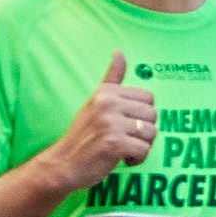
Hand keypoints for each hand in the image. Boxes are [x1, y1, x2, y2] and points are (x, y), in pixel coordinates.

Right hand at [47, 51, 158, 190]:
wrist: (62, 164)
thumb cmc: (84, 135)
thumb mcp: (95, 102)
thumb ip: (112, 79)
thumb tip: (119, 52)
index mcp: (106, 92)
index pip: (149, 98)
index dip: (141, 116)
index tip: (124, 125)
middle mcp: (107, 103)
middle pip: (153, 115)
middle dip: (144, 132)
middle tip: (124, 139)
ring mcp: (110, 123)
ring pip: (151, 133)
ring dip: (141, 147)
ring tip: (122, 149)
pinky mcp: (114, 143)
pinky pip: (144, 149)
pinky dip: (137, 159)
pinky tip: (122, 159)